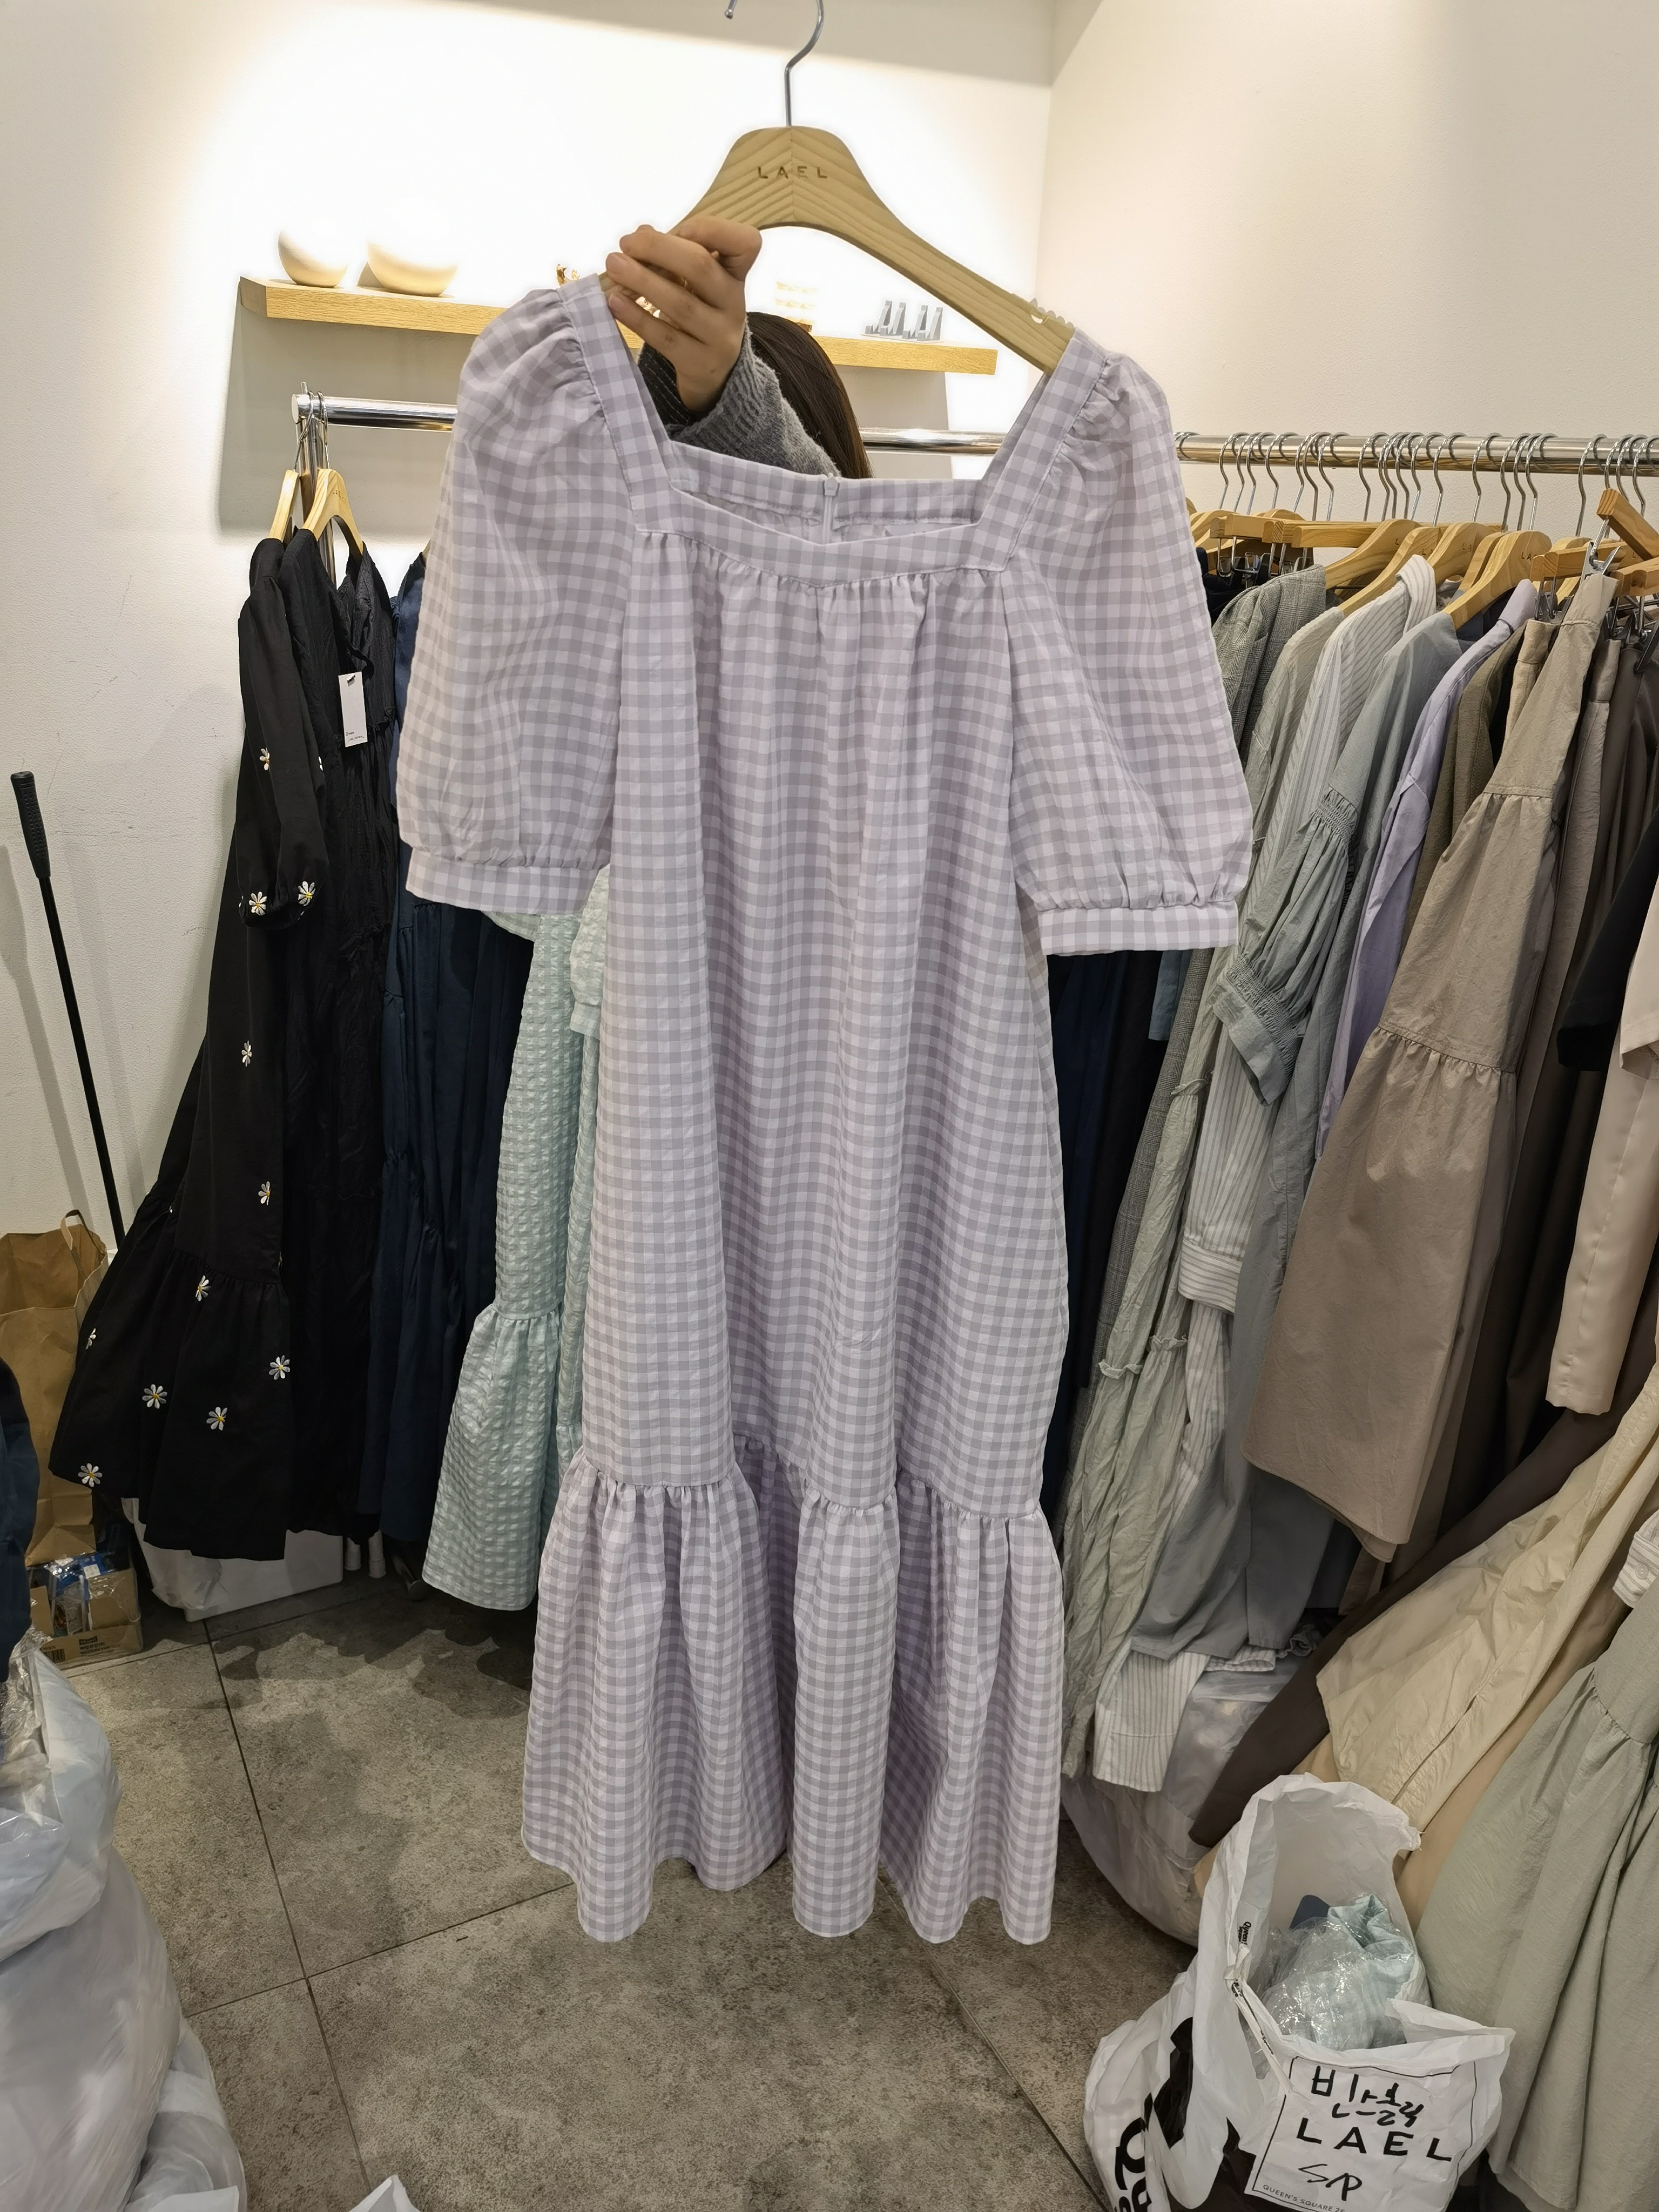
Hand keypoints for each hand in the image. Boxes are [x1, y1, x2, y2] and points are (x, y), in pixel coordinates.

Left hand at [604, 217, 762, 412]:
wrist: (712, 375)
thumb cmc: (698, 315)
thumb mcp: (693, 284)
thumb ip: (671, 255)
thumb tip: (641, 233)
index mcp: (735, 276)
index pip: (746, 243)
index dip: (712, 229)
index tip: (679, 229)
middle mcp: (734, 304)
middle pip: (701, 266)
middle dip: (658, 248)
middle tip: (625, 245)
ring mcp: (720, 337)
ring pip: (681, 303)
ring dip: (642, 280)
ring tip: (613, 267)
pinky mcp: (700, 364)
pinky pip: (666, 338)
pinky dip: (637, 318)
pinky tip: (615, 303)